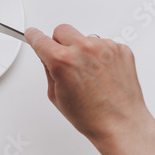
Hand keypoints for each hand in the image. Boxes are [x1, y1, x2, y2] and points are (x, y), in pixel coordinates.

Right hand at [25, 24, 148, 140]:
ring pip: (84, 37)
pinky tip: (102, 74)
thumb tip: (48, 57)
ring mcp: (105, 48)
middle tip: (65, 61)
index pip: (40, 39)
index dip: (34, 37)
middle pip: (62, 30)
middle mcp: (84, 49)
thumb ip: (49, 70)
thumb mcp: (55, 95)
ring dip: (82, 49)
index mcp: (63, 60)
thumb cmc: (91, 116)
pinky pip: (104, 44)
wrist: (120, 124)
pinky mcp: (121, 50)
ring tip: (88, 73)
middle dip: (59, 43)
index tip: (33, 34)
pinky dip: (100, 55)